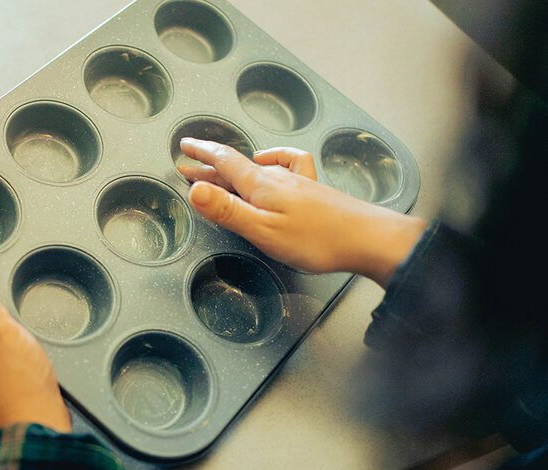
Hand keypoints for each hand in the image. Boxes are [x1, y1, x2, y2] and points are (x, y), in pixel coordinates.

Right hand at [177, 138, 426, 286]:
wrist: (367, 238)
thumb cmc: (316, 239)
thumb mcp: (263, 230)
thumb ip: (228, 210)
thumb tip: (194, 190)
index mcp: (261, 186)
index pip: (224, 162)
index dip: (202, 154)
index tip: (184, 147)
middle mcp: (277, 177)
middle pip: (237, 166)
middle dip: (210, 165)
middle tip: (188, 164)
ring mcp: (296, 182)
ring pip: (257, 168)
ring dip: (235, 168)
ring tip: (221, 170)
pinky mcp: (312, 190)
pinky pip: (287, 165)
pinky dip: (274, 160)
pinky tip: (272, 162)